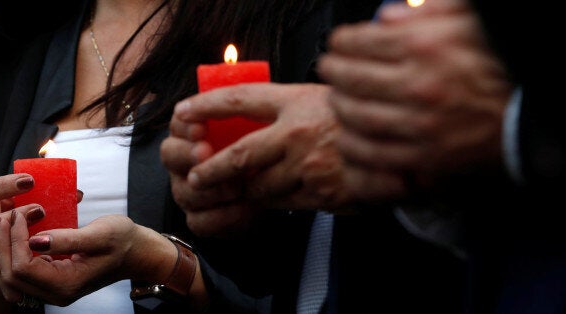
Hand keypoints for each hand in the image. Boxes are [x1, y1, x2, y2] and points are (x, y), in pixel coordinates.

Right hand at [0, 174, 46, 265]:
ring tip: (41, 235)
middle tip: (40, 209)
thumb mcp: (20, 198)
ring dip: (18, 239)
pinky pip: (5, 262)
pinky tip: (41, 254)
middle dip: (15, 216)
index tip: (31, 180)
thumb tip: (76, 194)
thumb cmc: (13, 210)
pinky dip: (21, 258)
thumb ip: (42, 192)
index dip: (5, 186)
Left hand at [0, 213, 176, 305]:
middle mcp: (56, 293)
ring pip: (9, 280)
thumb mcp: (100, 234)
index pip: (24, 267)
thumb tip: (35, 241)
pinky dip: (3, 264)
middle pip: (11, 276)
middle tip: (3, 217)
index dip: (14, 240)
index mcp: (67, 284)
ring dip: (0, 253)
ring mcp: (53, 290)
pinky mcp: (52, 281)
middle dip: (2, 245)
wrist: (137, 252)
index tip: (18, 214)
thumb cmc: (124, 241)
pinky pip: (18, 279)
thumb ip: (66, 239)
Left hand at [161, 83, 405, 234]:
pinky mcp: (320, 194)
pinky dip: (275, 202)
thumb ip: (290, 107)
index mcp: (297, 101)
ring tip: (247, 188)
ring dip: (249, 189)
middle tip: (197, 177)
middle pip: (239, 154)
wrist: (403, 149)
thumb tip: (252, 115)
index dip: (207, 105)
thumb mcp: (326, 98)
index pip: (240, 99)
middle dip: (212, 170)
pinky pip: (284, 203)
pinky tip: (281, 196)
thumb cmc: (360, 119)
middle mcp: (298, 133)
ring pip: (260, 186)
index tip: (184, 111)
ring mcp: (309, 165)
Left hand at [317, 0, 511, 189]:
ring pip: (355, 115)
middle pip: (350, 77)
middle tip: (329, 69)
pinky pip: (372, 152)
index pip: (360, 41)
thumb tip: (388, 16)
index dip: (340, 42)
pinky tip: (349, 136)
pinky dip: (353, 144)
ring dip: (338, 105)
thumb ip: (427, 12)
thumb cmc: (504, 64)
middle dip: (332, 71)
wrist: (534, 116)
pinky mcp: (425, 156)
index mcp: (426, 45)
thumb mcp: (470, 21)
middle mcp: (418, 84)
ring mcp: (420, 124)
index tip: (337, 44)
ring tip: (338, 99)